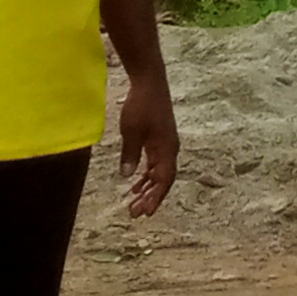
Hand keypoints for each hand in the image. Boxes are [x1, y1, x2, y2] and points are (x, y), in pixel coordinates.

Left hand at [117, 71, 178, 217]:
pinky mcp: (158, 138)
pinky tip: (134, 184)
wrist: (149, 82)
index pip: (164, 180)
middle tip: (134, 213)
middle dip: (150, 197)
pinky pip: (154, 163)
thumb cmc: (141, 105)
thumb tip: (127, 176)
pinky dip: (145, 175)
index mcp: (167, 149)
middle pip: (162, 179)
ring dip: (147, 188)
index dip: (156, 197)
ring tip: (133, 203)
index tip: (146, 212)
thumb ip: (130, 154)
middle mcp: (169, 149)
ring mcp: (164, 144)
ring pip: (158, 172)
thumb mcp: (131, 131)